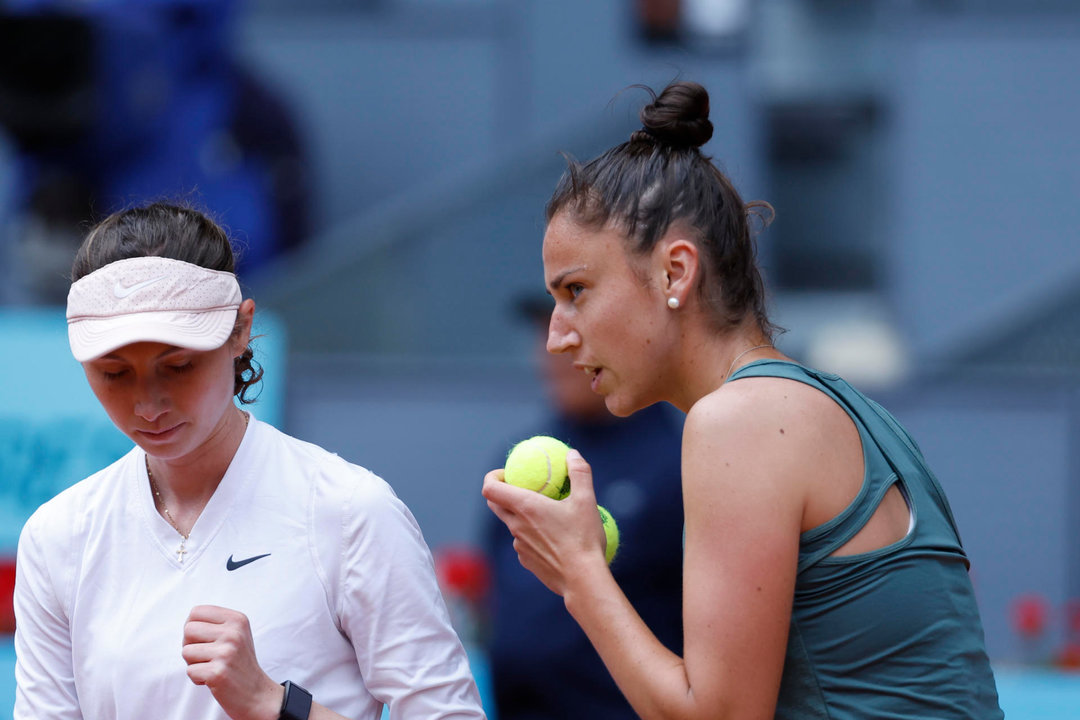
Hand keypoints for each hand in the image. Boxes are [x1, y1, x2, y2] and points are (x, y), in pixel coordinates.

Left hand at [182, 605, 283, 719]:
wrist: (256, 693)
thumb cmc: (239, 662)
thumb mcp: (235, 634)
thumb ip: (215, 624)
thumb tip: (188, 622)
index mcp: (237, 619)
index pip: (196, 611)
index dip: (192, 627)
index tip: (202, 639)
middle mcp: (233, 633)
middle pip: (188, 629)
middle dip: (190, 645)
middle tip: (206, 656)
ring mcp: (226, 652)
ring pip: (186, 651)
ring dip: (194, 663)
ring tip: (211, 667)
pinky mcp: (218, 672)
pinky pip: (190, 671)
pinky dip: (197, 678)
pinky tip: (213, 679)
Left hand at [482, 449, 609, 595]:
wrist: (583, 580)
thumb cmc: (583, 539)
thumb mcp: (586, 501)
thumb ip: (579, 473)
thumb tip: (573, 454)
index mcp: (525, 507)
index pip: (490, 488)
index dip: (492, 477)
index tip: (506, 473)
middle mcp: (516, 526)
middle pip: (495, 504)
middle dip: (502, 492)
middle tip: (520, 487)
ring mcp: (519, 546)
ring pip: (512, 524)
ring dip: (522, 516)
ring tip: (547, 514)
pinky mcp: (526, 561)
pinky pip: (523, 542)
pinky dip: (532, 535)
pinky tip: (554, 538)